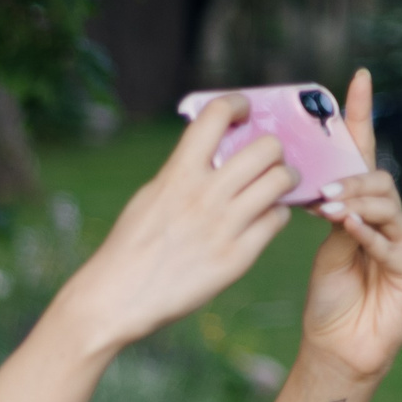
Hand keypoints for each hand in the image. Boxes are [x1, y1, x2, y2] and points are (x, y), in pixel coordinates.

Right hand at [50, 93, 296, 353]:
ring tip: (275, 185)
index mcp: (178, 174)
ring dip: (283, 178)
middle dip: (272, 148)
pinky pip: (277, 220)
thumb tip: (214, 151)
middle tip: (267, 158)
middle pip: (266, 147)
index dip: (238, 104)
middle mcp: (205, 196)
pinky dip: (276, 214)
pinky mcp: (237, 257)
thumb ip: (183, 171)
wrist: (118, 298)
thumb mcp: (150, 196)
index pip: (218, 114)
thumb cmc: (130, 247)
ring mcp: (224, 227)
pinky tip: (264, 218)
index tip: (243, 111)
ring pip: (280, 181)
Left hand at [300, 70, 401, 383]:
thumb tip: (321, 182)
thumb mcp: (323, 249)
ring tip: (330, 209)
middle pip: (378, 178)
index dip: (361, 118)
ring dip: (356, 202)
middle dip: (353, 176)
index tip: (356, 79)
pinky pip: (391, 242)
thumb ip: (330, 215)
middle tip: (324, 187)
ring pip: (386, 204)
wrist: (337, 346)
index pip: (363, 155)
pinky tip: (349, 230)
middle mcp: (386, 220)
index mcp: (361, 209)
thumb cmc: (328, 299)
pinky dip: (367, 234)